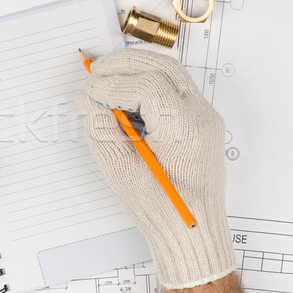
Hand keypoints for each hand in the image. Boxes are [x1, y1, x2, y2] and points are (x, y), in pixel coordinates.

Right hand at [76, 48, 235, 288]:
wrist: (193, 229)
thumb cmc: (162, 210)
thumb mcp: (122, 174)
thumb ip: (102, 131)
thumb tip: (89, 99)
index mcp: (186, 134)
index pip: (150, 88)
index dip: (113, 86)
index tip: (88, 93)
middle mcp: (202, 118)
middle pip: (164, 67)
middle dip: (125, 63)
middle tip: (95, 71)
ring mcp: (203, 115)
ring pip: (170, 72)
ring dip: (136, 68)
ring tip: (105, 78)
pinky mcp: (197, 118)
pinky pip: (172, 86)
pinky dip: (145, 81)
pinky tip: (123, 95)